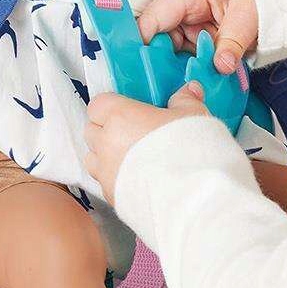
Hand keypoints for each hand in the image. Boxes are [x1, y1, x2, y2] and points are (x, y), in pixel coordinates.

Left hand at [85, 83, 208, 205]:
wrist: (193, 196)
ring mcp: (107, 173)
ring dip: (106, 156)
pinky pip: (106, 183)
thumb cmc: (189, 152)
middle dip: (106, 129)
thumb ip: (186, 100)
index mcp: (120, 116)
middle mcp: (107, 144)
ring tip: (132, 158)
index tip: (128, 108)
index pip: (98, 104)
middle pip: (91, 130)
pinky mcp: (113, 197)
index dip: (111, 106)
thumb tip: (188, 90)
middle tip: (132, 131)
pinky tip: (139, 179)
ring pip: (93, 159)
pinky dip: (116, 179)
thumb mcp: (194, 115)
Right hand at [137, 0, 257, 74]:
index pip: (152, 20)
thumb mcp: (247, 14)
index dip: (142, 44)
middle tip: (174, 85)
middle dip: (165, 64)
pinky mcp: (200, 34)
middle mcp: (181, 10)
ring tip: (194, 84)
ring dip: (183, 67)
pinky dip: (196, 66)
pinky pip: (191, 54)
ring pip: (175, 51)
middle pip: (160, 40)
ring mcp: (190, 23)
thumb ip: (232, 42)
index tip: (142, 69)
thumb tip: (221, 67)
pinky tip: (203, 78)